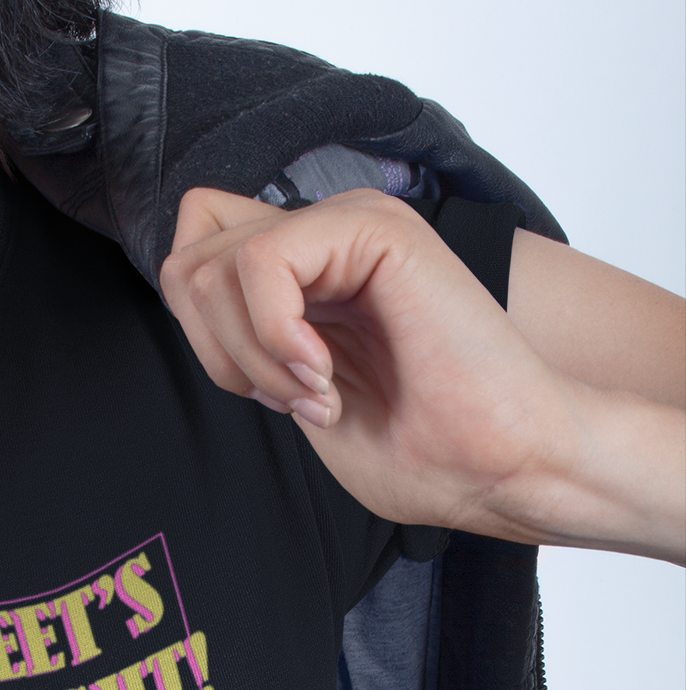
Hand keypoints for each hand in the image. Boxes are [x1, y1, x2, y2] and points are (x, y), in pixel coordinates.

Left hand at [159, 187, 685, 562]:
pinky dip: (273, 336)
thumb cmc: (423, 452)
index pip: (192, 256)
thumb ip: (248, 344)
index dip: (205, 340)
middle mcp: (324, 238)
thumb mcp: (298, 398)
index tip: (270, 398)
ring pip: (212, 263)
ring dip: (249, 354)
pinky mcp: (374, 227)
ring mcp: (348, 224)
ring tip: (319, 392)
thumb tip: (191, 300)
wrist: (502, 466)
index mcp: (308, 276)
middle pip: (187, 258)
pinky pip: (261, 262)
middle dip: (217, 351)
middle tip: (292, 398)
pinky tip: (324, 376)